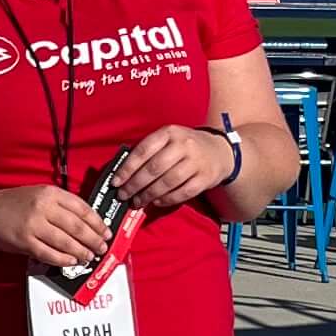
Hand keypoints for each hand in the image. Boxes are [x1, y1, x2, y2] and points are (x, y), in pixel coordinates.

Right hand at [0, 183, 114, 275]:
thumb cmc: (13, 204)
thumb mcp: (38, 195)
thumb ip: (60, 205)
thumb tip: (86, 224)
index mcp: (50, 193)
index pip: (82, 208)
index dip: (97, 222)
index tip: (106, 232)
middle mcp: (43, 206)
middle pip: (77, 226)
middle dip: (93, 239)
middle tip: (102, 248)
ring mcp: (33, 225)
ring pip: (66, 242)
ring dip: (81, 251)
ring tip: (89, 257)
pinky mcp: (24, 241)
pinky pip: (49, 253)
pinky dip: (63, 259)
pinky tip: (71, 262)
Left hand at [116, 123, 236, 213]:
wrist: (219, 150)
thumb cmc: (185, 146)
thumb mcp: (168, 139)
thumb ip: (149, 151)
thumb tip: (124, 174)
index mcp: (169, 132)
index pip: (143, 150)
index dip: (127, 168)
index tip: (116, 182)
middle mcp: (183, 145)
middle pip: (154, 168)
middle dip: (135, 185)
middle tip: (123, 195)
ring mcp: (196, 162)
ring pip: (167, 182)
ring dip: (149, 195)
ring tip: (137, 202)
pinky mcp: (205, 178)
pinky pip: (183, 192)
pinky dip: (167, 200)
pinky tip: (156, 202)